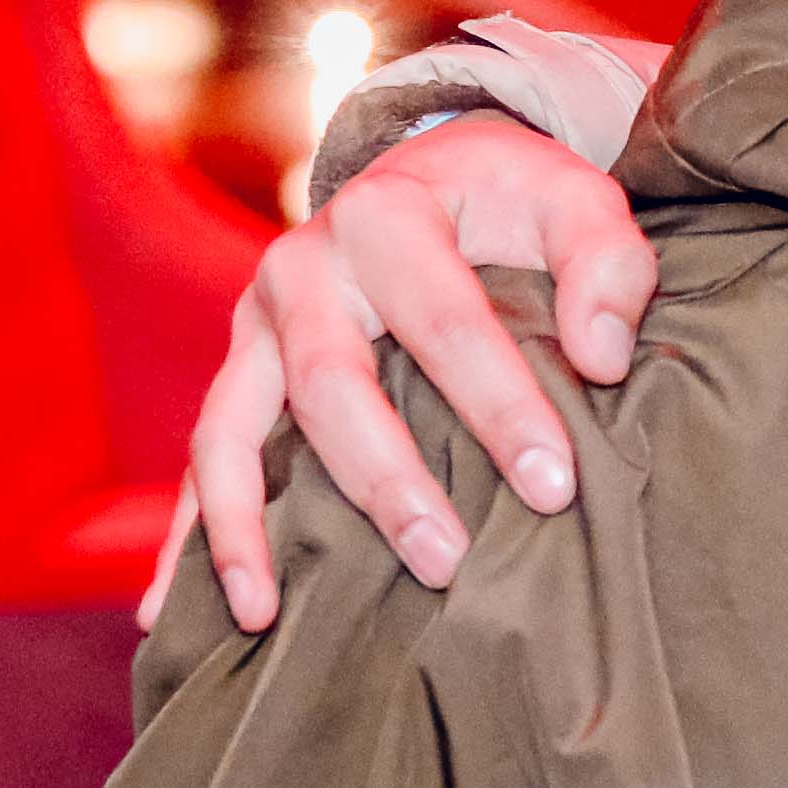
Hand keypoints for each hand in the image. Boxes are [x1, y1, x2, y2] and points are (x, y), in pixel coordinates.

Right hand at [159, 114, 664, 632]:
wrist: (431, 171)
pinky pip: (203, 462)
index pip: (448, 322)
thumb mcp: (576, 198)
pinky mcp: (238, 375)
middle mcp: (302, 269)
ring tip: (266, 615)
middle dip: (386, 481)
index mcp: (387, 217)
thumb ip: (609, 264)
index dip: (501, 407)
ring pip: (233, 431)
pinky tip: (178, 613)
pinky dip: (190, 536)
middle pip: (332, 386)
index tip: (554, 488)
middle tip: (447, 563)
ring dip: (244, 526)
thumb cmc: (511, 201)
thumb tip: (602, 358)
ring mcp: (256, 327)